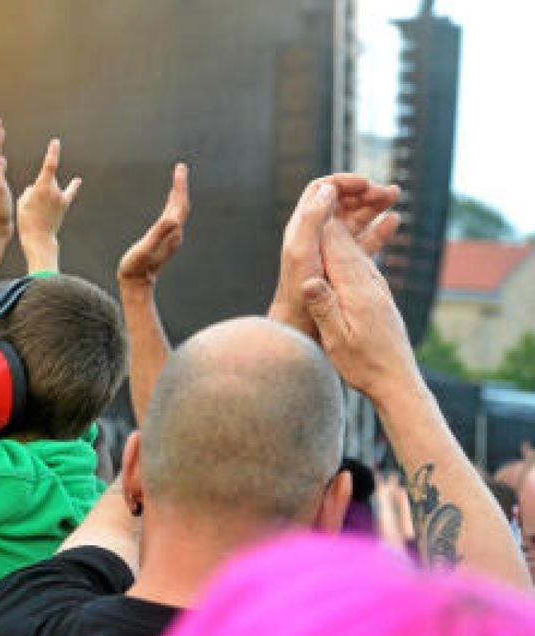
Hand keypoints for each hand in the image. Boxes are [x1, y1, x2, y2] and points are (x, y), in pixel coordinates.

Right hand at [16, 139, 81, 272]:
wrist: (39, 238)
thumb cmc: (27, 220)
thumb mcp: (22, 202)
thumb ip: (30, 191)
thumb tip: (35, 189)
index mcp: (43, 187)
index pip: (50, 165)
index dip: (53, 152)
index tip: (55, 142)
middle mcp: (55, 190)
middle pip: (47, 180)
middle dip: (39, 187)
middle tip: (32, 205)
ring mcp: (61, 198)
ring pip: (54, 187)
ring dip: (47, 192)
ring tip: (43, 203)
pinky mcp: (64, 205)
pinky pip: (69, 193)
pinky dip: (73, 187)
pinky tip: (77, 181)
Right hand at [118, 163, 188, 288]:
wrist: (136, 285)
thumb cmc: (136, 268)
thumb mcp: (144, 249)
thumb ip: (159, 233)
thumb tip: (173, 218)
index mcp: (171, 232)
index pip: (179, 204)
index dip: (180, 185)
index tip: (179, 169)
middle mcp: (175, 234)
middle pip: (182, 205)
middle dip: (181, 186)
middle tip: (180, 168)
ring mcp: (171, 237)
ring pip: (178, 211)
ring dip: (178, 194)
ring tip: (176, 180)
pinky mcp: (165, 240)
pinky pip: (173, 217)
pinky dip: (172, 204)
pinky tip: (169, 203)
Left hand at [269, 174, 400, 335]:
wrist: (301, 323)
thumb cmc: (298, 290)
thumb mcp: (302, 251)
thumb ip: (312, 219)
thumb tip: (328, 189)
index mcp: (303, 226)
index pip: (321, 191)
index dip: (343, 182)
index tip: (366, 183)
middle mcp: (316, 233)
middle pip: (341, 201)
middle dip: (364, 192)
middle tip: (388, 192)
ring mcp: (332, 248)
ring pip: (355, 217)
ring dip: (374, 204)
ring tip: (395, 196)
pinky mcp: (345, 263)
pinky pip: (364, 240)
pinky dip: (379, 228)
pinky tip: (394, 221)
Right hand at [300, 185, 418, 403]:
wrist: (398, 382)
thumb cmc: (365, 365)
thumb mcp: (339, 340)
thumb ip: (325, 308)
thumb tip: (309, 281)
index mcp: (357, 289)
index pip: (335, 246)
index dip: (321, 221)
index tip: (312, 197)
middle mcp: (369, 282)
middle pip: (349, 238)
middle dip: (340, 209)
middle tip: (329, 182)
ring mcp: (374, 288)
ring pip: (358, 246)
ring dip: (350, 221)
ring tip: (345, 195)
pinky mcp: (375, 296)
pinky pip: (362, 261)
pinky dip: (355, 243)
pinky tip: (351, 237)